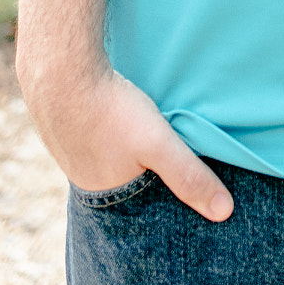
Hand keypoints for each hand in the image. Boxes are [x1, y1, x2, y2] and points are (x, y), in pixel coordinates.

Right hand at [18, 58, 233, 219]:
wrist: (59, 71)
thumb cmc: (110, 111)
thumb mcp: (158, 145)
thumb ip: (189, 176)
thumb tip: (224, 212)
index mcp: (103, 197)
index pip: (136, 213)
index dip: (158, 205)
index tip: (179, 200)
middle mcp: (83, 180)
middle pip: (122, 185)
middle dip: (143, 178)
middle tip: (163, 165)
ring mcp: (69, 151)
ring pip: (107, 157)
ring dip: (124, 151)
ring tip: (142, 140)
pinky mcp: (65, 123)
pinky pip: (93, 133)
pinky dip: (108, 129)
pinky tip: (116, 115)